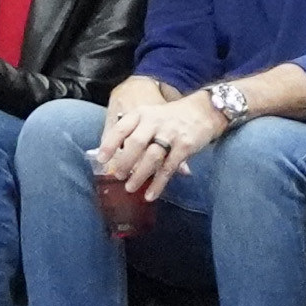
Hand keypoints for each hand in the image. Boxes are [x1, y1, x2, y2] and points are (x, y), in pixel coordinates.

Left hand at [96, 87, 224, 201]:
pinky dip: (158, 183)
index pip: (122, 128)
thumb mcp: (151, 117)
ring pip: (151, 157)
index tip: (101, 160)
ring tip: (130, 188)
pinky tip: (151, 194)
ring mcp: (171, 134)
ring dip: (139, 175)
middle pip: (135, 143)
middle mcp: (155, 122)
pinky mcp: (185, 146)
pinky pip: (169, 168)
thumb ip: (135, 135)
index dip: (110, 145)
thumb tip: (114, 161)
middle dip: (124, 162)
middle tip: (117, 176)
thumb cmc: (171, 118)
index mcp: (143, 114)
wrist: (204, 111)